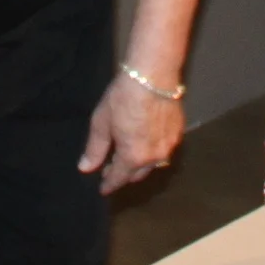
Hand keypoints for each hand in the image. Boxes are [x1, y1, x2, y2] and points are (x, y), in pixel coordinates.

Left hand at [80, 69, 184, 194]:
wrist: (153, 75)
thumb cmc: (123, 97)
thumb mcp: (102, 122)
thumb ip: (95, 148)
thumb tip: (85, 168)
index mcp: (133, 157)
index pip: (119, 178)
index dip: (109, 184)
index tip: (103, 189)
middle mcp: (154, 157)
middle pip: (137, 174)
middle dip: (125, 174)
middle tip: (113, 167)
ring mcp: (169, 145)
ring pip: (154, 163)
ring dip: (141, 163)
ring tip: (131, 154)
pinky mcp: (179, 132)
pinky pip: (165, 149)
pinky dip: (154, 149)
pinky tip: (147, 139)